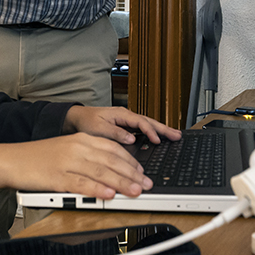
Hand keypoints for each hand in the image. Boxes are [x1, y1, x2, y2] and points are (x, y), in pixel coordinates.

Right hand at [0, 134, 153, 199]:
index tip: (142, 172)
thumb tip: (113, 171)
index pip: (113, 148)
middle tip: (146, 185)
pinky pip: (81, 184)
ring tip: (136, 191)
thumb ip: (89, 157)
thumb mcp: (68, 149)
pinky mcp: (57, 177)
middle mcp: (77, 148)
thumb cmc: (40, 157)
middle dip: (132, 173)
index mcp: (82, 139)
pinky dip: (97, 189)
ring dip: (122, 182)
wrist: (12, 159)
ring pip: (101, 172)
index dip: (131, 161)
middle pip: (111, 160)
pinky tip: (109, 194)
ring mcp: (67, 162)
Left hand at [64, 106, 181, 145]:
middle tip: (177, 135)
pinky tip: (158, 138)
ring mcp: (127, 120)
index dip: (150, 131)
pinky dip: (152, 132)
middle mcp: (126, 115)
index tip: (158, 141)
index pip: (141, 122)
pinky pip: (142, 128)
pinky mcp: (125, 125)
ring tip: (173, 136)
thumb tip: (132, 139)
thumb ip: (115, 133)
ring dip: (160, 130)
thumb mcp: (98, 129)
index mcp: (121, 114)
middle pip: (149, 121)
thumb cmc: (86, 122)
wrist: (77, 118)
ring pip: (147, 124)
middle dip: (164, 128)